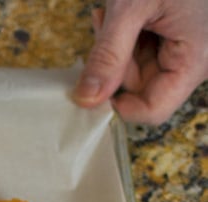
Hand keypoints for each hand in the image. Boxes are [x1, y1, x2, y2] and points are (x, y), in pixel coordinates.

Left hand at [73, 0, 207, 123]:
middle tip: (103, 29)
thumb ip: (108, 55)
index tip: (93, 86)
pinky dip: (127, 36)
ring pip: (140, 69)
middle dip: (117, 65)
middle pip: (143, 88)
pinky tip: (122, 13)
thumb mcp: (131, 6)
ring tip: (112, 14)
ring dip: (118, 48)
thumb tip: (86, 99)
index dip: (120, 105)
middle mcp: (196, 60)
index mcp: (196, 60)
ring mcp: (187, 48)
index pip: (153, 110)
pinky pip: (146, 49)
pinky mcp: (178, 35)